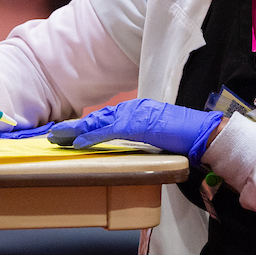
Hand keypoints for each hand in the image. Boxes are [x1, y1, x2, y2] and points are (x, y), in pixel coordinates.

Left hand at [49, 98, 224, 166]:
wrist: (200, 133)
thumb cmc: (183, 137)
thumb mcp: (156, 137)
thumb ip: (140, 138)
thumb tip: (127, 147)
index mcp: (137, 111)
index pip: (106, 118)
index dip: (86, 125)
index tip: (70, 132)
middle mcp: (133, 108)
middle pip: (98, 117)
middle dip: (75, 126)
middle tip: (55, 134)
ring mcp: (134, 115)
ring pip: (99, 122)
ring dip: (76, 130)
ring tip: (59, 137)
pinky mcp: (136, 124)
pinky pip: (109, 131)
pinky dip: (92, 137)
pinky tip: (78, 143)